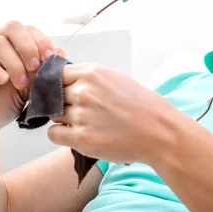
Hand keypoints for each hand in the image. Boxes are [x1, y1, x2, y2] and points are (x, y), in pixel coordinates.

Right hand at [0, 20, 63, 134]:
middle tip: (36, 67)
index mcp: (16, 47)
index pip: (29, 30)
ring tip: (21, 83)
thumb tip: (61, 52)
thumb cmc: (7, 102)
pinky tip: (2, 80)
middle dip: (28, 45)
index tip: (50, 58)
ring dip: (14, 62)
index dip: (42, 40)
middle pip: (12, 27)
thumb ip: (44, 72)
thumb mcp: (32, 88)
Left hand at [47, 64, 179, 164]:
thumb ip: (91, 79)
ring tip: (85, 124)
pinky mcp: (81, 138)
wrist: (159, 131)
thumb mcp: (116, 79)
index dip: (59, 86)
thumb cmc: (143, 107)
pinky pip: (54, 134)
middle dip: (63, 103)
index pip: (57, 75)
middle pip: (53, 96)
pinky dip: (61, 135)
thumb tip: (66, 83)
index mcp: (93, 73)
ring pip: (54, 115)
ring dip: (63, 120)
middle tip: (80, 112)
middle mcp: (84, 91)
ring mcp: (81, 115)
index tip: (64, 93)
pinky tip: (77, 135)